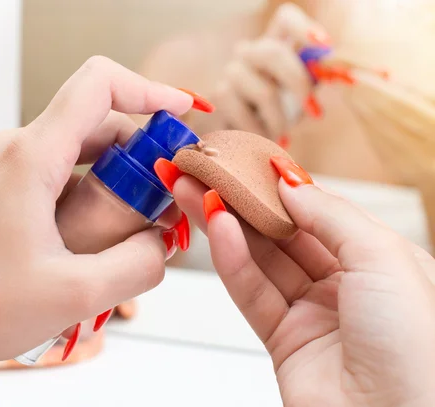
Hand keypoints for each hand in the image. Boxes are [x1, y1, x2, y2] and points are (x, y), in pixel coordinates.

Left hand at [0, 56, 193, 406]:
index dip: (148, 90)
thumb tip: (164, 244)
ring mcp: (9, 168)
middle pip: (98, 123)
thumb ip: (138, 265)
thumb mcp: (75, 294)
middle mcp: (17, 150)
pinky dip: (93, 195)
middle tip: (162, 206)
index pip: (98, 85)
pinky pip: (63, 174)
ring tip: (132, 232)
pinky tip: (99, 240)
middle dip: (141, 158)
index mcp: (31, 157)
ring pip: (82, 151)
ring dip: (118, 182)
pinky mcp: (7, 189)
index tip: (182, 113)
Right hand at [171, 157, 434, 406]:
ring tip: (193, 191)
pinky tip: (216, 229)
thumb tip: (291, 184)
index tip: (249, 160)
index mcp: (379, 262)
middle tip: (207, 172)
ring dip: (225, 224)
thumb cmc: (417, 350)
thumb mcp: (384, 259)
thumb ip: (331, 215)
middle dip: (243, 200)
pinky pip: (252, 292)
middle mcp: (346, 286)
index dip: (283, 185)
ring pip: (260, 259)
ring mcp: (312, 314)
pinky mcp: (283, 342)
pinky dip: (231, 261)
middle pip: (282, 233)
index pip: (321, 212)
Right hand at [209, 3, 328, 144]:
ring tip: (282, 134)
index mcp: (275, 46)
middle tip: (313, 111)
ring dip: (278, 119)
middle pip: (272, 52)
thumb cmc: (274, 115)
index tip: (325, 46)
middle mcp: (251, 53)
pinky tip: (262, 138)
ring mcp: (232, 72)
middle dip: (298, 83)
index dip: (303, 27)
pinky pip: (243, 113)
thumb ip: (316, 82)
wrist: (237, 139)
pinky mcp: (220, 95)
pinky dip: (258, 130)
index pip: (285, 19)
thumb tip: (346, 78)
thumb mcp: (299, 97)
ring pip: (263, 91)